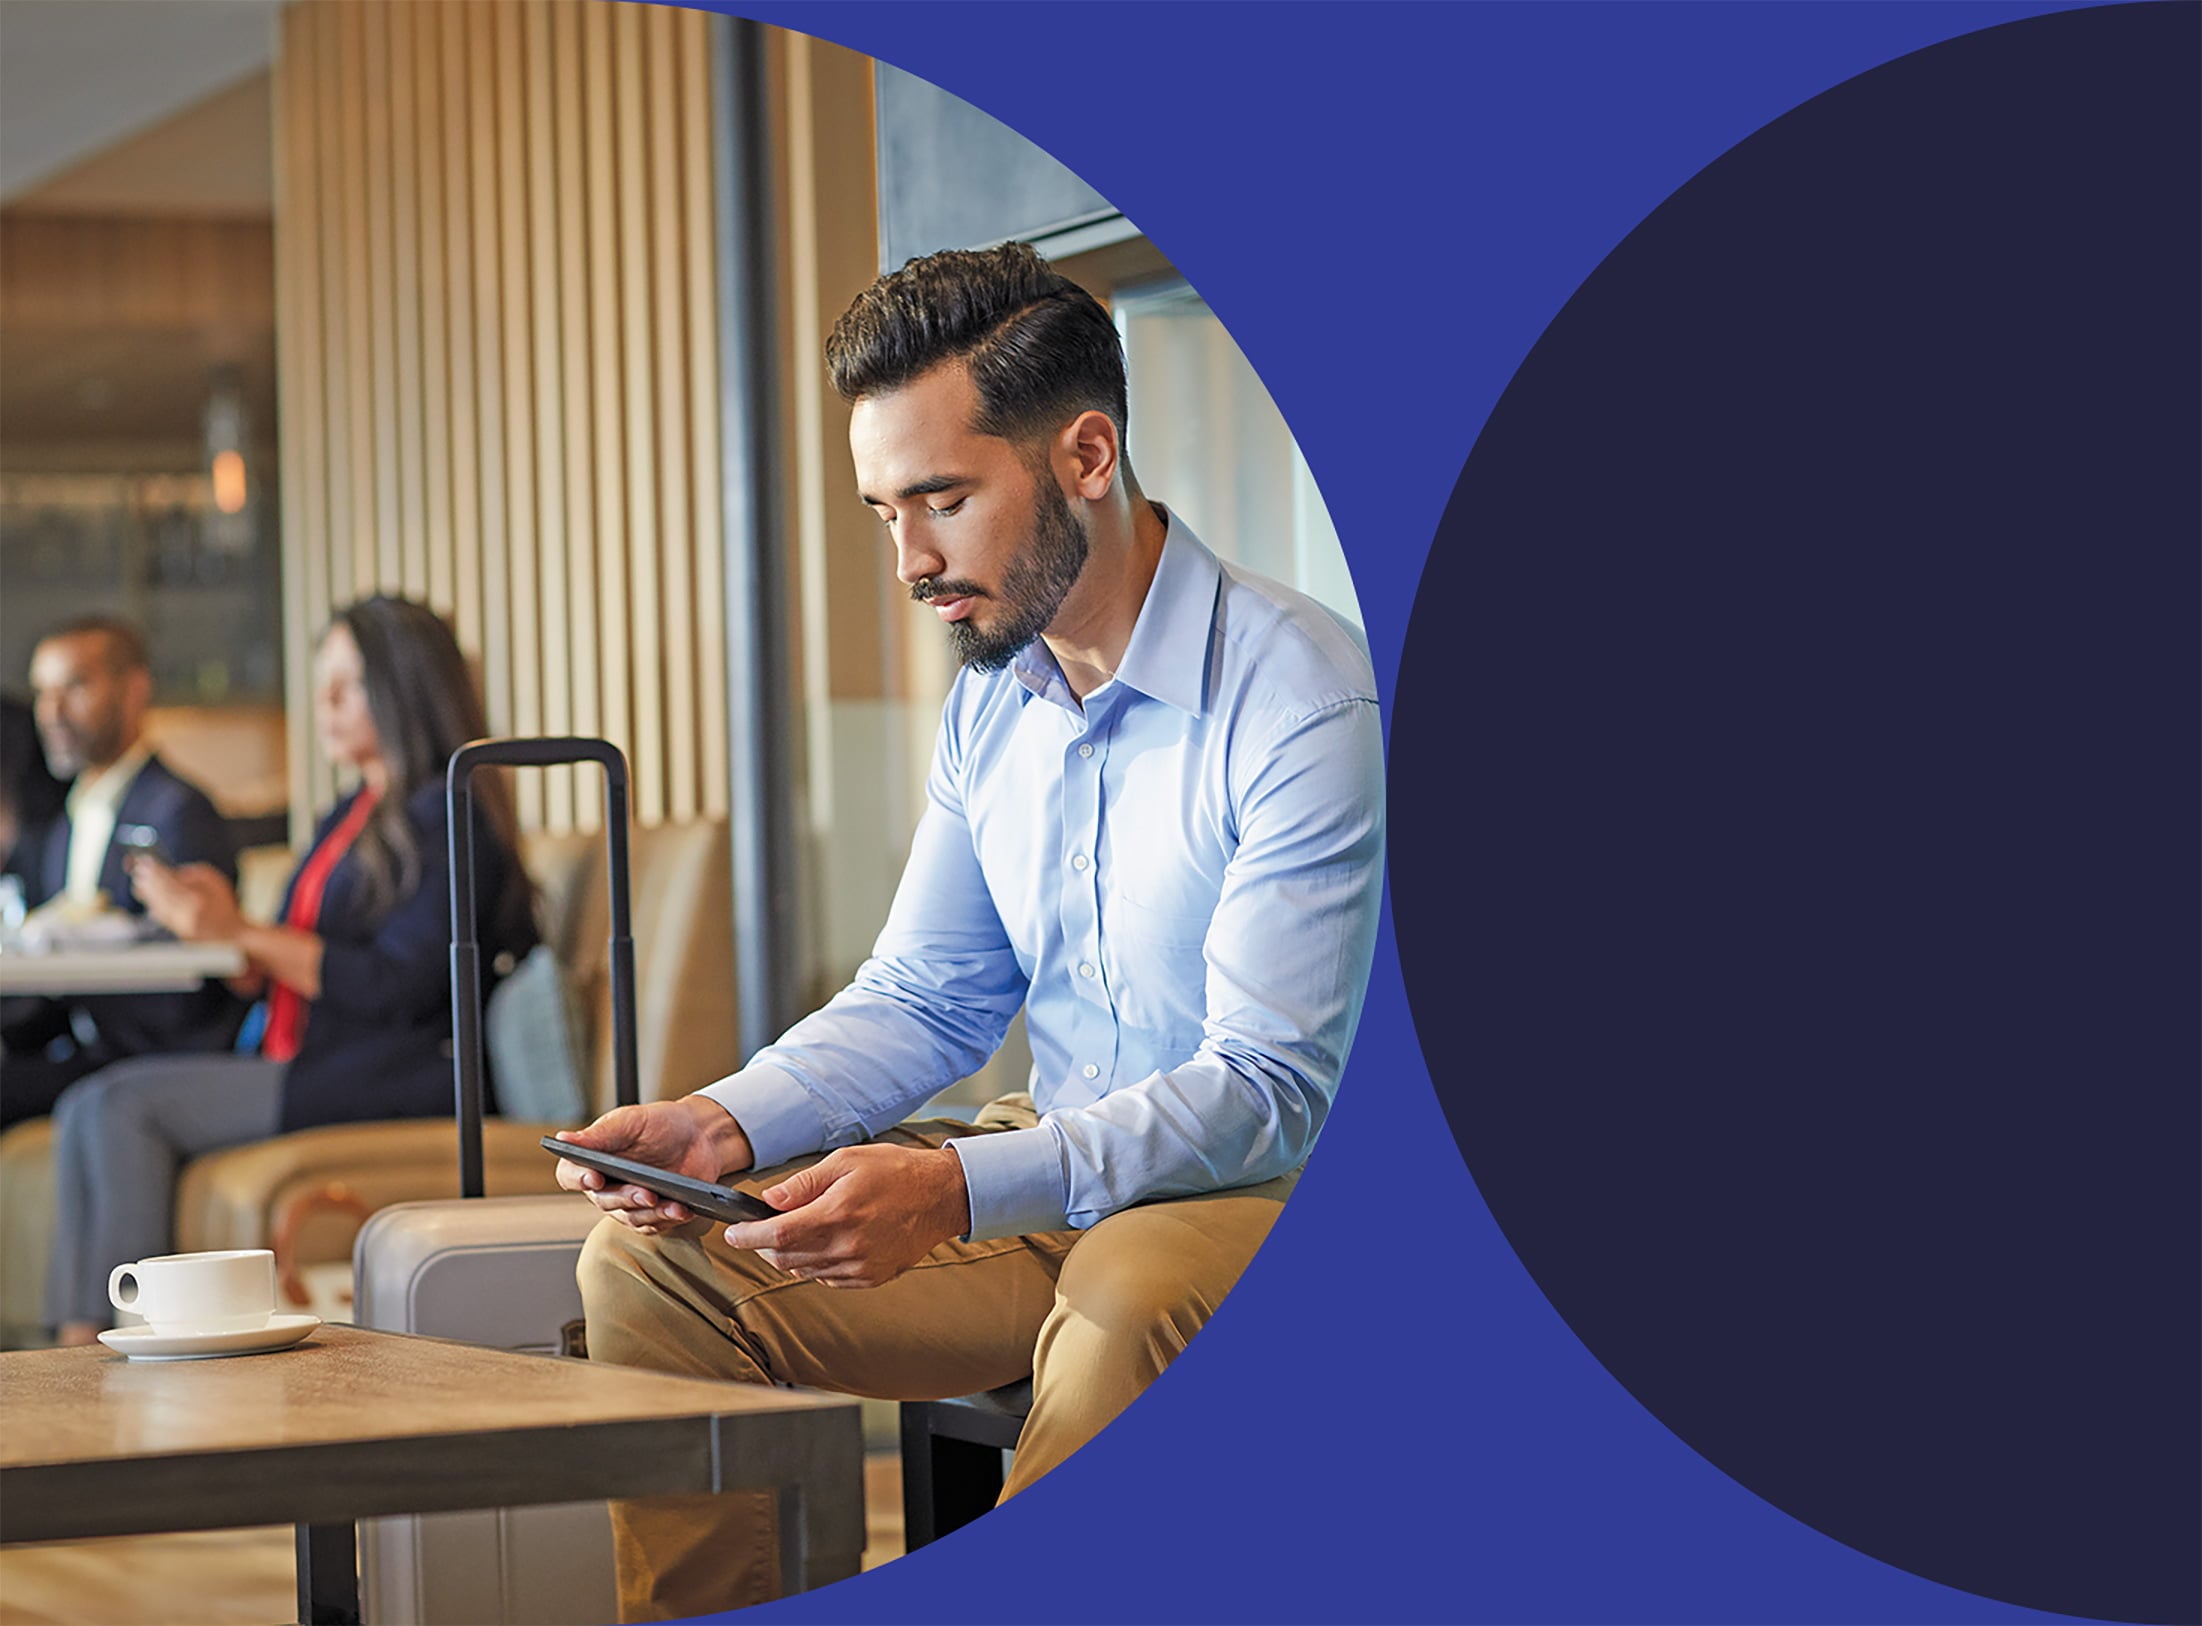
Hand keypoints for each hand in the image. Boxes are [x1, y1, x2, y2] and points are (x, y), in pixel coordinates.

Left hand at [127, 858, 244, 941]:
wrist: (232, 933)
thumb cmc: (224, 906)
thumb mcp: (217, 882)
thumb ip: (196, 873)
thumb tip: (175, 872)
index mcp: (197, 899)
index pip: (170, 882)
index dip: (156, 871)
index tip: (147, 861)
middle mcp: (186, 913)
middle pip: (161, 893)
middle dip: (148, 880)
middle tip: (138, 869)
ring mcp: (181, 924)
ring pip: (157, 904)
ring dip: (146, 891)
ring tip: (138, 880)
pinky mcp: (176, 931)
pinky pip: (160, 915)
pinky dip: (151, 903)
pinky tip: (145, 895)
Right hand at [554, 1096, 752, 1234]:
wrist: (698, 1135)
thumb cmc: (660, 1123)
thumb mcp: (630, 1121)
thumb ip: (599, 1133)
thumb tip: (563, 1139)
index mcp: (593, 1160)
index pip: (570, 1175)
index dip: (579, 1179)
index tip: (595, 1177)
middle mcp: (607, 1185)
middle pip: (604, 1200)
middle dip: (626, 1197)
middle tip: (646, 1192)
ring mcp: (630, 1202)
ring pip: (630, 1217)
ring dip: (650, 1212)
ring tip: (671, 1203)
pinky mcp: (653, 1214)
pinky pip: (655, 1225)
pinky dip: (668, 1218)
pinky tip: (683, 1209)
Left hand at [724, 1144, 971, 1288]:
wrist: (940, 1197)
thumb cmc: (895, 1171)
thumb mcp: (846, 1162)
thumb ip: (804, 1183)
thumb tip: (769, 1201)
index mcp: (838, 1214)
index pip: (778, 1235)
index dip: (748, 1237)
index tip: (733, 1233)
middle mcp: (847, 1246)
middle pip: (785, 1258)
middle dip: (764, 1247)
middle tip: (759, 1231)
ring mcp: (860, 1267)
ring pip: (804, 1271)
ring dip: (788, 1256)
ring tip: (792, 1234)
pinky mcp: (871, 1278)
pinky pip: (828, 1279)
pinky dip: (814, 1265)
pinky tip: (821, 1244)